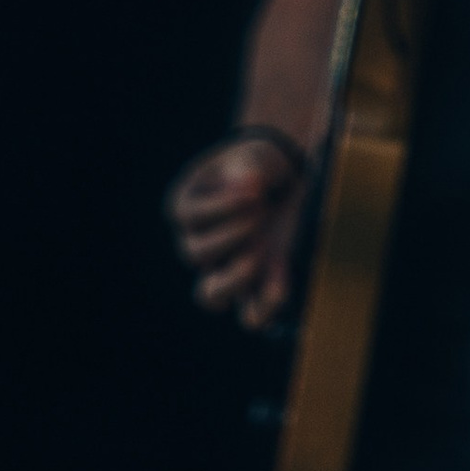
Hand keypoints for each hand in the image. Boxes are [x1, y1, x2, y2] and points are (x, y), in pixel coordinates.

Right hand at [165, 136, 304, 329]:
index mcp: (186, 205)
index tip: (254, 190)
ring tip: (260, 254)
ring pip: (210, 296)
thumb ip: (250, 166)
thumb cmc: (260, 164)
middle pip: (194, 254)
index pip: (187, 215)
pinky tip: (282, 277)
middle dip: (231, 234)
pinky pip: (251, 314)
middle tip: (260, 212)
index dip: (222, 206)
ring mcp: (224, 267)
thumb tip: (250, 184)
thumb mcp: (254, 155)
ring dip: (236, 278)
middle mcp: (198, 241)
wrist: (283, 178)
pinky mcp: (255, 284)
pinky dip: (267, 305)